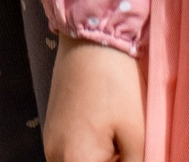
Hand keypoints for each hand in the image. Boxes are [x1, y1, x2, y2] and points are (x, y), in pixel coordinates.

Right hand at [46, 36, 144, 161]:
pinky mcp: (54, 130)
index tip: (134, 154)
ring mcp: (51, 143)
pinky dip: (93, 155)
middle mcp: (54, 157)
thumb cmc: (116, 84)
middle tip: (131, 146)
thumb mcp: (137, 134)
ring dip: (104, 160)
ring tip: (124, 142)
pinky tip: (112, 138)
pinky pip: (74, 156)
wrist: (91, 39)